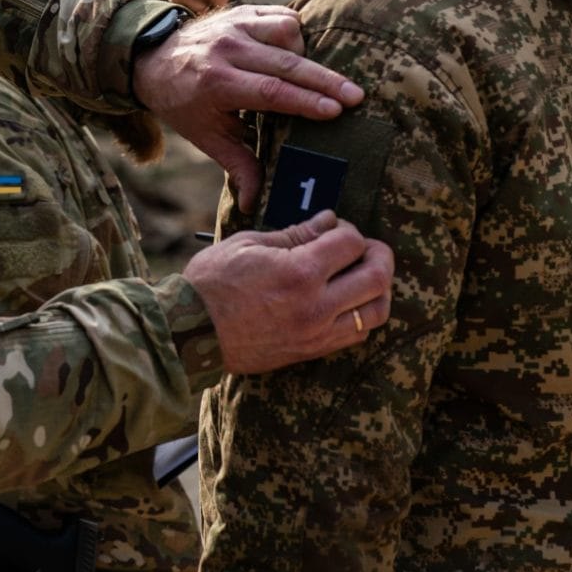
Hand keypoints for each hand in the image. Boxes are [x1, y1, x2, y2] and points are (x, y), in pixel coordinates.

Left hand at [129, 5, 362, 207]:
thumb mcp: (206, 137)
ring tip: (316, 78)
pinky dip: (295, 31)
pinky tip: (300, 52)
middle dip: (325, 80)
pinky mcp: (242, 11)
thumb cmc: (184, 103)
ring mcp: (235, 25)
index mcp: (217, 82)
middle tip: (356, 96)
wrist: (152, 61)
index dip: (305, 101)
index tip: (335, 111)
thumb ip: (236, 165)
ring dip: (306, 54)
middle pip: (286, 63)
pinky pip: (281, 14)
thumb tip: (252, 203)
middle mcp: (228, 49)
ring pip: (286, 32)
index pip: (270, 91)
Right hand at [183, 210, 393, 373]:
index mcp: (299, 272)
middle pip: (378, 276)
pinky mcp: (312, 351)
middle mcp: (316, 305)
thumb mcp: (249, 244)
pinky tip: (350, 302)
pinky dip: (364, 315)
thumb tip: (328, 220)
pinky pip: (358, 334)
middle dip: (379, 254)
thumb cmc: (212, 282)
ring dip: (379, 288)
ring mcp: (317, 333)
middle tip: (365, 248)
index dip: (348, 228)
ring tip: (365, 275)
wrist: (191, 333)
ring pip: (377, 311)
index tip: (335, 228)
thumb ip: (295, 233)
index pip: (352, 242)